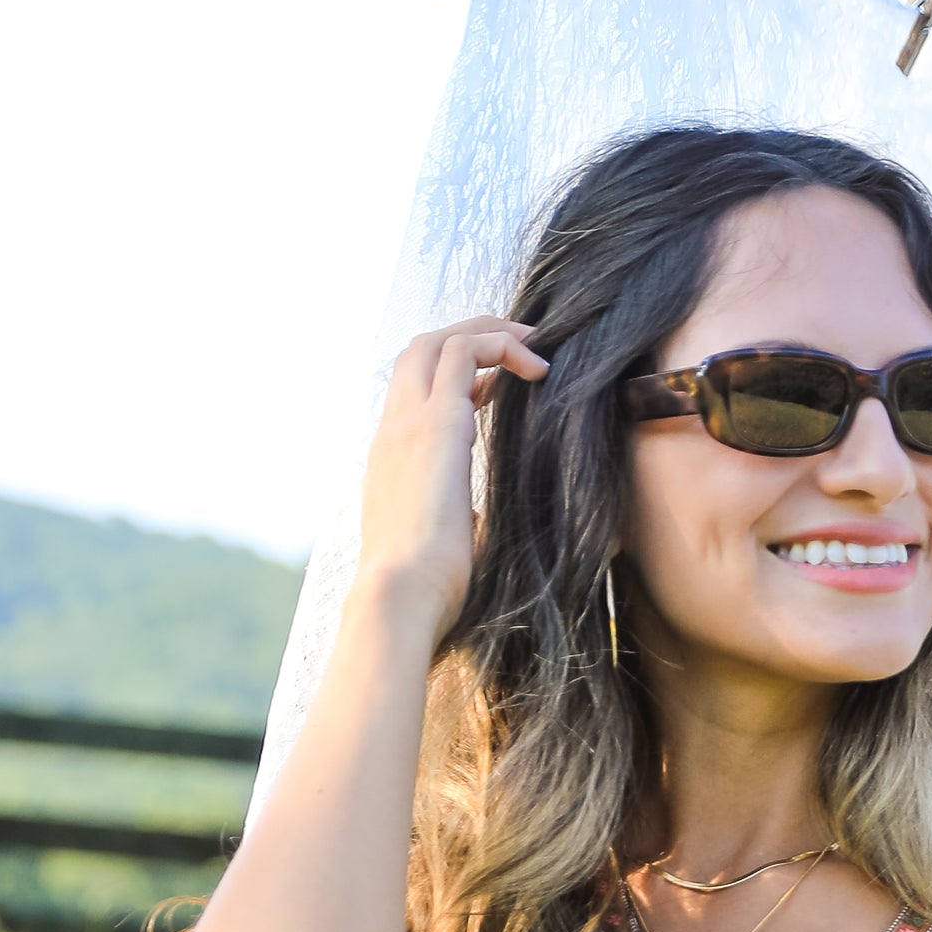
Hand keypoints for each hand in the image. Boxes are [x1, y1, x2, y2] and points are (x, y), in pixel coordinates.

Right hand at [356, 313, 549, 643]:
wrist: (399, 598)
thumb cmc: (424, 591)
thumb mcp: (444, 547)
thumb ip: (460, 522)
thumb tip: (482, 526)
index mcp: (392, 461)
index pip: (415, 393)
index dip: (457, 379)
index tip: (497, 388)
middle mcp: (394, 432)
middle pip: (419, 351)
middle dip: (470, 336)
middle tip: (520, 343)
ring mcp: (410, 423)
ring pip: (439, 340)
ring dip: (490, 333)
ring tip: (535, 345)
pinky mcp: (437, 424)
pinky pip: (467, 353)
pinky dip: (503, 347)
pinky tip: (539, 370)